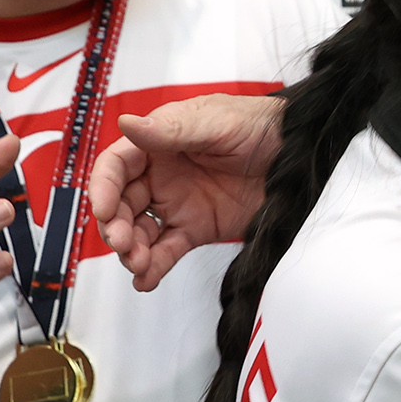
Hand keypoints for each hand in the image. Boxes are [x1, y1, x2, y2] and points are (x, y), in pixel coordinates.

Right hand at [90, 93, 286, 290]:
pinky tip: (145, 280)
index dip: (102, 187)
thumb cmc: (258, 125)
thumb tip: (127, 123)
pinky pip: (167, 250)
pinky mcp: (196, 229)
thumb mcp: (215, 121)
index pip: (116, 166)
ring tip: (138, 262)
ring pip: (140, 231)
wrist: (298, 154)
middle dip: (115, 225)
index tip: (102, 208)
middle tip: (122, 242)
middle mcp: (161, 175)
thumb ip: (171, 130)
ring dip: (132, 250)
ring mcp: (177, 204)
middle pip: (121, 204)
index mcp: (158, 143)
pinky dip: (154, 267)